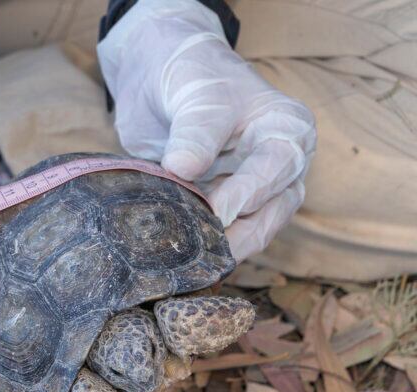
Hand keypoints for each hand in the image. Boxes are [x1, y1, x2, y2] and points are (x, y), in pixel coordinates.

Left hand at [97, 0, 315, 261]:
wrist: (162, 80)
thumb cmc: (192, 77)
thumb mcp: (197, 95)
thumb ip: (195, 130)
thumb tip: (183, 169)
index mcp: (288, 130)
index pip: (276, 170)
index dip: (245, 195)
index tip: (213, 214)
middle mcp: (281, 166)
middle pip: (271, 212)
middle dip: (237, 232)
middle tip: (201, 249)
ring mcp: (253, 191)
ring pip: (250, 231)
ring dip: (221, 244)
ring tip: (190, 256)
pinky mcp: (223, 207)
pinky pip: (222, 234)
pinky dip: (202, 244)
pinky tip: (180, 252)